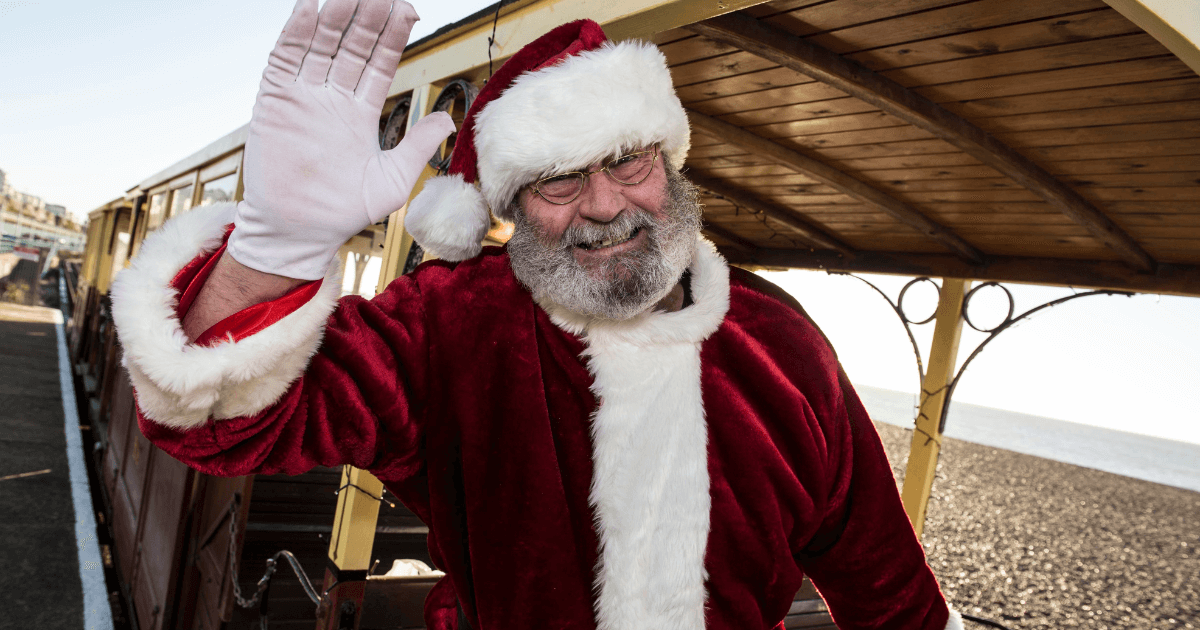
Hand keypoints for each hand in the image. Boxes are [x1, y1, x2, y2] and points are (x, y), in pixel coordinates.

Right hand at [228, 0, 455, 279]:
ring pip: (321, 45)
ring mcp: (303, 96)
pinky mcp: (275, 101)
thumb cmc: (344, 212)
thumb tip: (448, 119)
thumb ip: (417, 147)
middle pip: (353, 46)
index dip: (392, 36)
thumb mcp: (392, 180)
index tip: (407, 9)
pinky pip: (285, 60)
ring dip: (336, 17)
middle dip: (368, 18)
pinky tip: (310, 8)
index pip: (379, 62)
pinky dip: (296, 34)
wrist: (299, 232)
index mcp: (360, 111)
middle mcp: (332, 98)